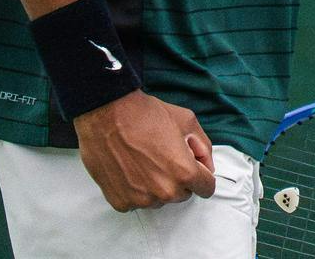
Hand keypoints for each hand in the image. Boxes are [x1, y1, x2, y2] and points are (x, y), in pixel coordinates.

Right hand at [72, 90, 217, 210]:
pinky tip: (129, 168)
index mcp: (184, 173)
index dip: (202, 175)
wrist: (107, 113)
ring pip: (158, 200)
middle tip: (163, 156)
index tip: (192, 165)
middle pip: (182, 194)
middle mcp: (163, 191)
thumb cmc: (146, 115)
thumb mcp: (187, 121)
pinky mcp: (120, 201)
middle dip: (178, 179)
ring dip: (156, 186)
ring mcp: (140, 199)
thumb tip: (207, 167)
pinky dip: (135, 189)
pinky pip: (136, 201)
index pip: (206, 188)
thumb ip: (204, 148)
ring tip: (144, 160)